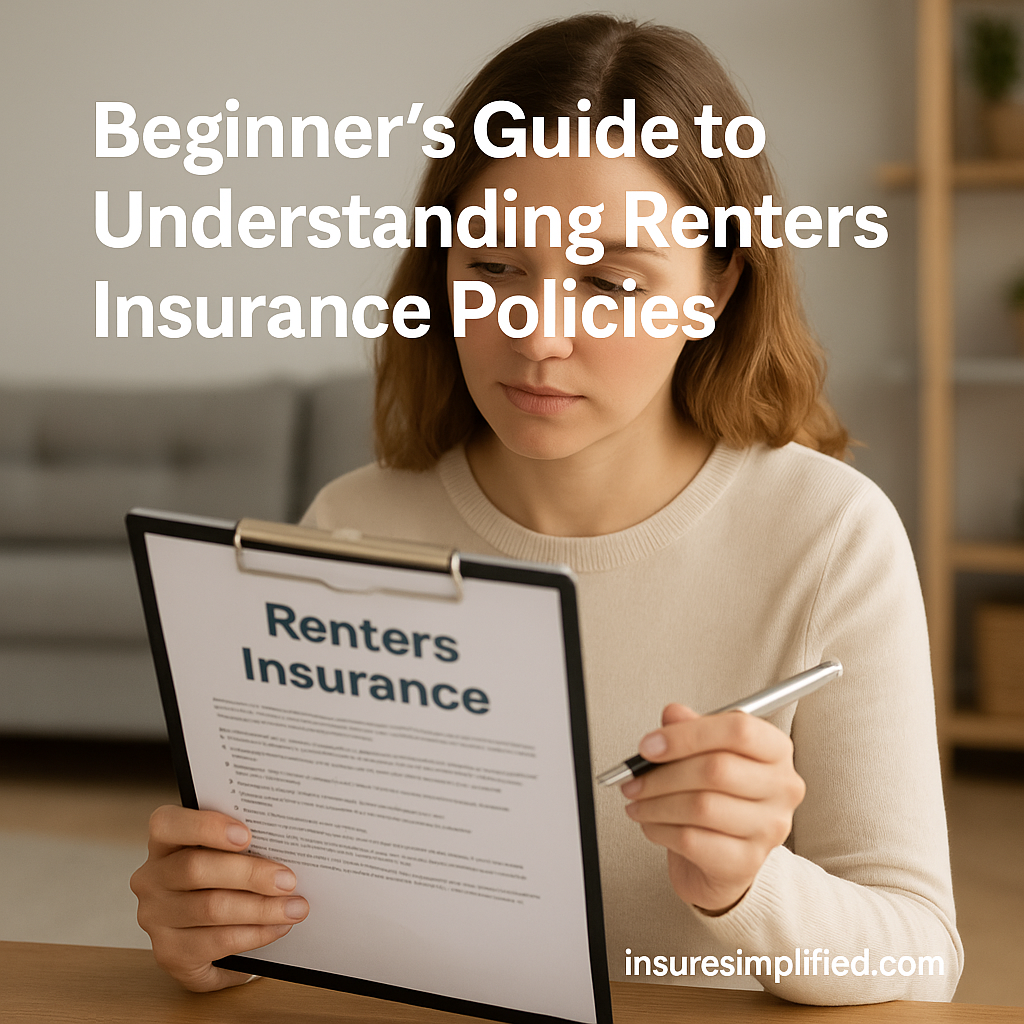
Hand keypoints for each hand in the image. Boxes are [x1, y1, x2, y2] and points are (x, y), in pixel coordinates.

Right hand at [130, 806, 308, 990]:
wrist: (209, 932)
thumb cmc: (222, 878)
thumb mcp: (226, 853)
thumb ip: (243, 843)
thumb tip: (285, 842)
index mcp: (164, 842)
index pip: (167, 823)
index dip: (205, 826)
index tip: (246, 835)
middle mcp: (151, 878)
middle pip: (196, 869)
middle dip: (250, 874)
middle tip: (288, 880)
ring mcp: (156, 917)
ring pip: (210, 908)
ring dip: (261, 909)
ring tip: (294, 907)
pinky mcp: (169, 952)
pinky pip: (216, 943)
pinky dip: (254, 934)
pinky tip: (278, 928)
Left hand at [620, 704, 805, 913]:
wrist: (725, 860)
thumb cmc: (718, 797)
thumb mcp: (705, 753)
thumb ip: (691, 729)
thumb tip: (673, 715)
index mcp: (775, 750)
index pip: (739, 730)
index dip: (687, 735)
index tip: (649, 745)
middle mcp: (782, 788)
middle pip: (717, 769)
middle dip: (662, 774)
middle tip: (633, 779)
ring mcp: (769, 827)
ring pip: (701, 807)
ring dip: (655, 804)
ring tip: (638, 802)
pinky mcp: (747, 862)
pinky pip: (693, 840)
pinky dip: (660, 830)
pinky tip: (652, 824)